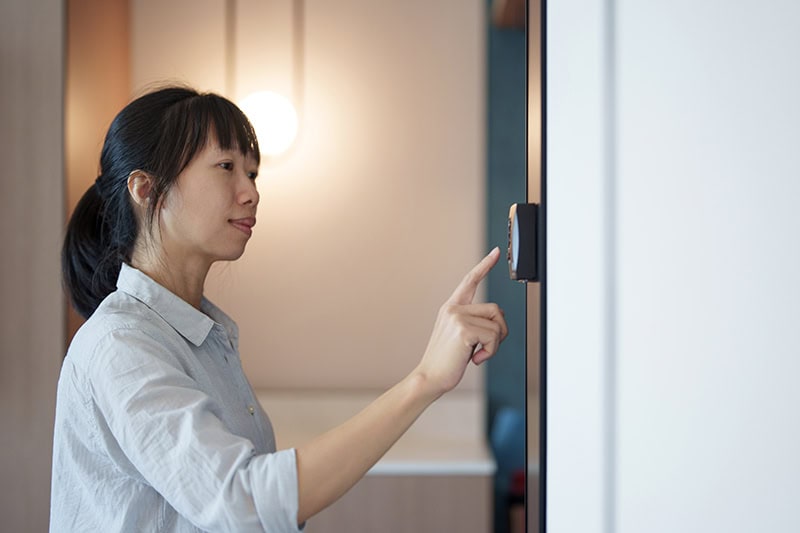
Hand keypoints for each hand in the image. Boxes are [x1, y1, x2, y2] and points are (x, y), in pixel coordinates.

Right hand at [414, 247, 508, 396]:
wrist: (429, 377)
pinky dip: (490, 352)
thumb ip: (474, 322)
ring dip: (494, 344)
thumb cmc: (445, 361)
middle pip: (496, 310)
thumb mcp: (460, 337)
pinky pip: (493, 337)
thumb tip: (498, 317)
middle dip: (500, 332)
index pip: (470, 281)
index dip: (484, 265)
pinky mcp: (463, 329)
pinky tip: (474, 359)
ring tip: (477, 353)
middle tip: (486, 348)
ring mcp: (457, 317)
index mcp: (451, 308)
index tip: (496, 252)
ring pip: (497, 324)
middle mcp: (453, 309)